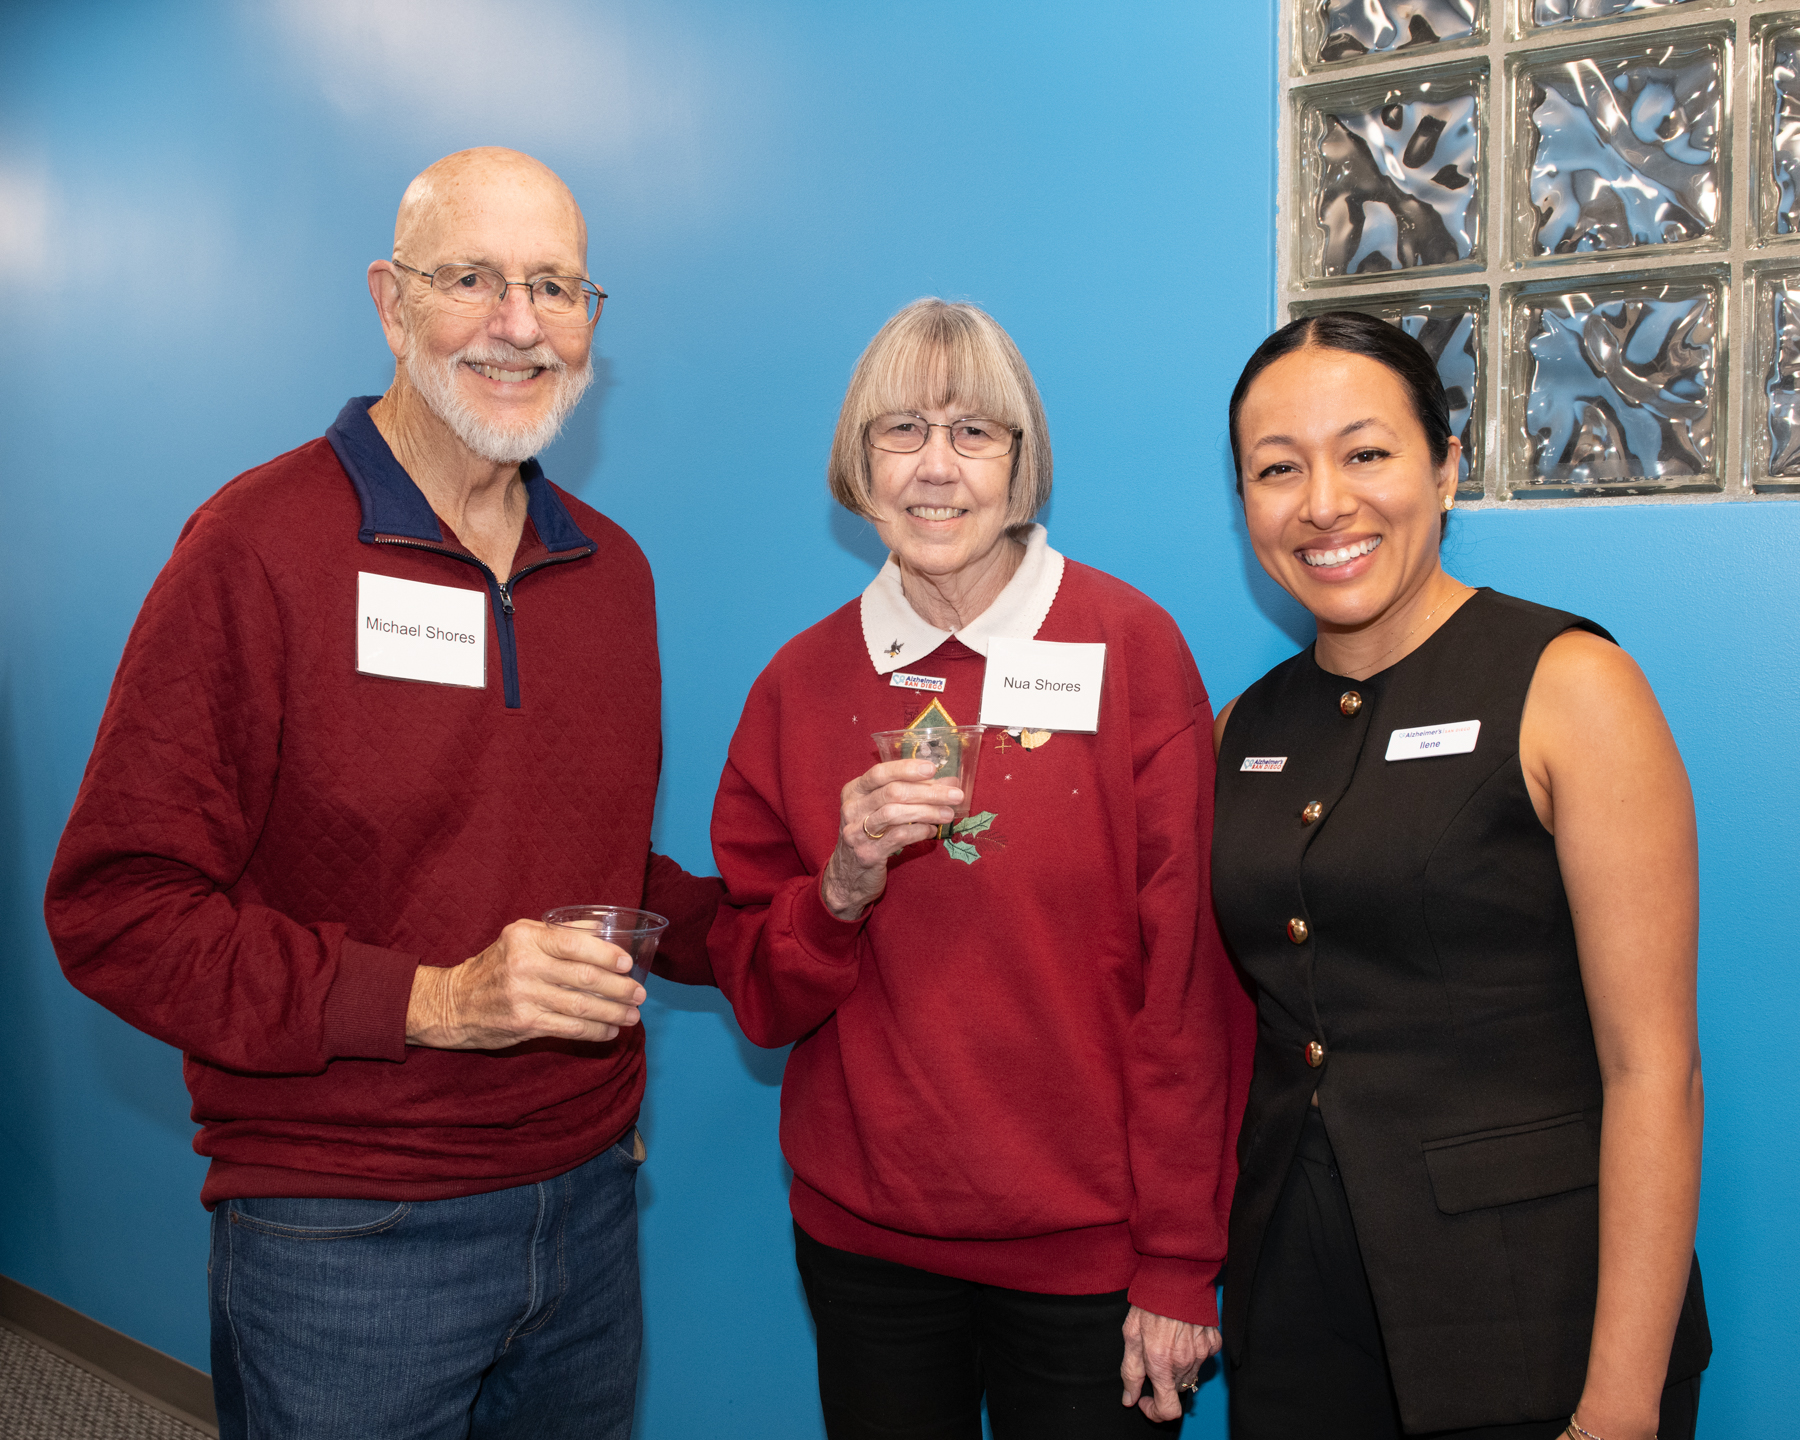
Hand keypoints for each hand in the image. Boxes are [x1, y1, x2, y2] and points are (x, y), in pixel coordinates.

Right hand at [406, 919, 646, 1048]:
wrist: (454, 1002)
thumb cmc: (495, 965)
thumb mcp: (520, 937)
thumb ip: (560, 931)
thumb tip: (602, 929)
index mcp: (526, 937)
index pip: (575, 944)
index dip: (607, 955)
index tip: (628, 964)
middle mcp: (525, 964)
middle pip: (584, 977)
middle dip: (619, 988)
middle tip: (639, 994)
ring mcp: (524, 996)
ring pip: (580, 1006)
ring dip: (613, 1012)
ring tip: (632, 1015)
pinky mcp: (524, 1023)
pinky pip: (568, 1028)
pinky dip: (594, 1031)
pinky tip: (609, 1031)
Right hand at [819, 759, 962, 919]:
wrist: (849, 876)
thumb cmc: (870, 836)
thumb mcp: (883, 810)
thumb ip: (911, 793)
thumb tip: (949, 783)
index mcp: (854, 791)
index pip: (879, 773)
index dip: (906, 769)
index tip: (932, 768)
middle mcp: (852, 808)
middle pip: (892, 792)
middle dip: (928, 792)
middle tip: (956, 795)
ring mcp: (857, 831)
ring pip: (895, 813)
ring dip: (927, 811)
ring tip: (949, 814)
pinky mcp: (867, 853)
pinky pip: (898, 837)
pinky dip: (919, 831)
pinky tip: (932, 830)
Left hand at [1120, 1305, 1220, 1420]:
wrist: (1175, 1276)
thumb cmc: (1149, 1303)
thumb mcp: (1130, 1335)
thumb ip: (1130, 1372)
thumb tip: (1129, 1398)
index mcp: (1161, 1364)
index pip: (1167, 1410)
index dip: (1155, 1411)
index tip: (1145, 1398)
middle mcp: (1184, 1363)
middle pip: (1176, 1390)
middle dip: (1162, 1381)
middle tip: (1152, 1356)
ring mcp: (1201, 1354)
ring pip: (1190, 1376)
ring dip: (1178, 1368)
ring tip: (1167, 1341)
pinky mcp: (1213, 1342)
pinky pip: (1203, 1358)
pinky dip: (1193, 1354)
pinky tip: (1183, 1335)